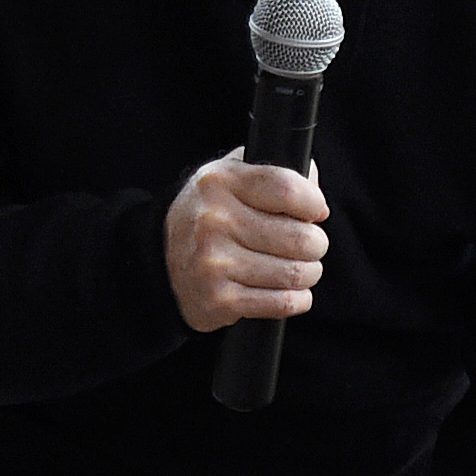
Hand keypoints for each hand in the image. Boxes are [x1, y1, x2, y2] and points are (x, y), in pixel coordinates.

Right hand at [167, 152, 328, 332]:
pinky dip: (297, 299)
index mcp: (219, 183)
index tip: (316, 212)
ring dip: (308, 273)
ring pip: (295, 273)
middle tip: (310, 245)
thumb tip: (314, 181)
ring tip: (301, 268)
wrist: (159, 264)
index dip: (314, 204)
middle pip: (299, 237)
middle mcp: (213, 221)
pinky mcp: (220, 299)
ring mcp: (215, 263)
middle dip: (316, 244)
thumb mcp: (229, 180)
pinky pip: (282, 302)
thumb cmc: (207, 218)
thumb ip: (272, 172)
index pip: (288, 189)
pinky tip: (291, 291)